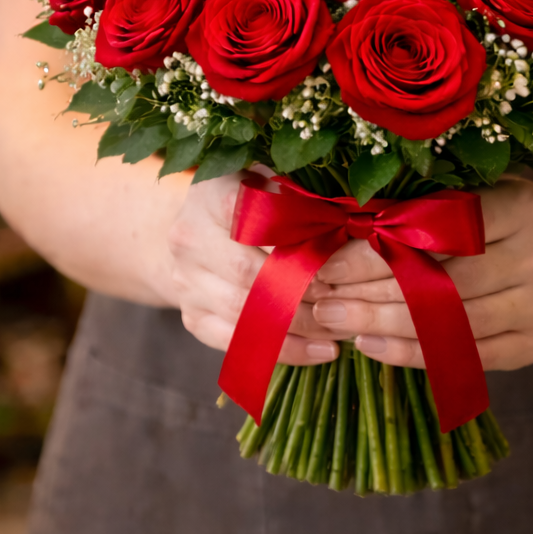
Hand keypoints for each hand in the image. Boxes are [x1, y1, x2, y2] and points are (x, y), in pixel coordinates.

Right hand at [167, 172, 344, 364]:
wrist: (198, 229)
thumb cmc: (250, 200)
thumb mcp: (271, 182)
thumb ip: (300, 196)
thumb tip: (347, 220)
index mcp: (212, 194)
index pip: (256, 221)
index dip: (297, 243)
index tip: (333, 262)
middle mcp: (189, 239)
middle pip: (249, 273)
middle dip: (301, 291)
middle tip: (342, 301)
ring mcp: (185, 281)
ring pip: (243, 313)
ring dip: (297, 327)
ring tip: (338, 332)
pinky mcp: (191, 316)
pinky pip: (236, 342)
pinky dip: (280, 351)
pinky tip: (317, 352)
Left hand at [310, 178, 532, 370]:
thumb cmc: (509, 217)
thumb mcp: (482, 191)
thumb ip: (428, 204)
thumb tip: (342, 223)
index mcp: (522, 207)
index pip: (440, 231)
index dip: (380, 247)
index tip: (329, 257)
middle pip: (442, 282)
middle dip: (370, 291)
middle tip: (319, 295)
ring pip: (450, 324)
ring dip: (382, 324)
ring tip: (332, 320)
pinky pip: (464, 357)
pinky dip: (412, 354)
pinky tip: (370, 346)